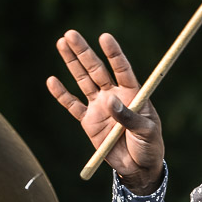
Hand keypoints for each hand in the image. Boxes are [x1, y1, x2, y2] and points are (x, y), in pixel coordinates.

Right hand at [46, 30, 164, 193]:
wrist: (139, 168)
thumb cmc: (150, 146)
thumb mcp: (146, 131)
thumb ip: (128, 116)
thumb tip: (109, 100)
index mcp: (133, 93)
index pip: (121, 68)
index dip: (113, 53)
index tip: (104, 37)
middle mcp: (114, 95)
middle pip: (96, 69)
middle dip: (83, 52)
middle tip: (70, 34)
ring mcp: (99, 107)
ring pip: (83, 81)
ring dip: (72, 63)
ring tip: (61, 43)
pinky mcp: (88, 122)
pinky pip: (72, 106)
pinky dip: (62, 95)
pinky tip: (52, 80)